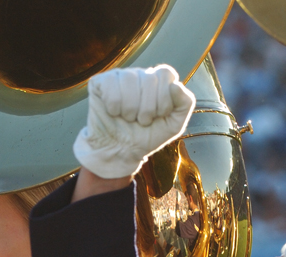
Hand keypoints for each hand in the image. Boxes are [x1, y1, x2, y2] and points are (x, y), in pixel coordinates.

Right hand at [73, 65, 194, 178]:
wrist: (121, 152)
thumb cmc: (147, 136)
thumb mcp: (174, 124)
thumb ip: (185, 103)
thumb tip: (175, 85)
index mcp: (158, 81)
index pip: (165, 73)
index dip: (163, 98)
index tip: (158, 116)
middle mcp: (139, 75)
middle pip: (148, 79)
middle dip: (147, 108)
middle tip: (142, 121)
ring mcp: (119, 77)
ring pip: (129, 79)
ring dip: (130, 108)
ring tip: (128, 118)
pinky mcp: (100, 83)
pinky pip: (110, 84)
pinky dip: (113, 104)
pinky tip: (113, 112)